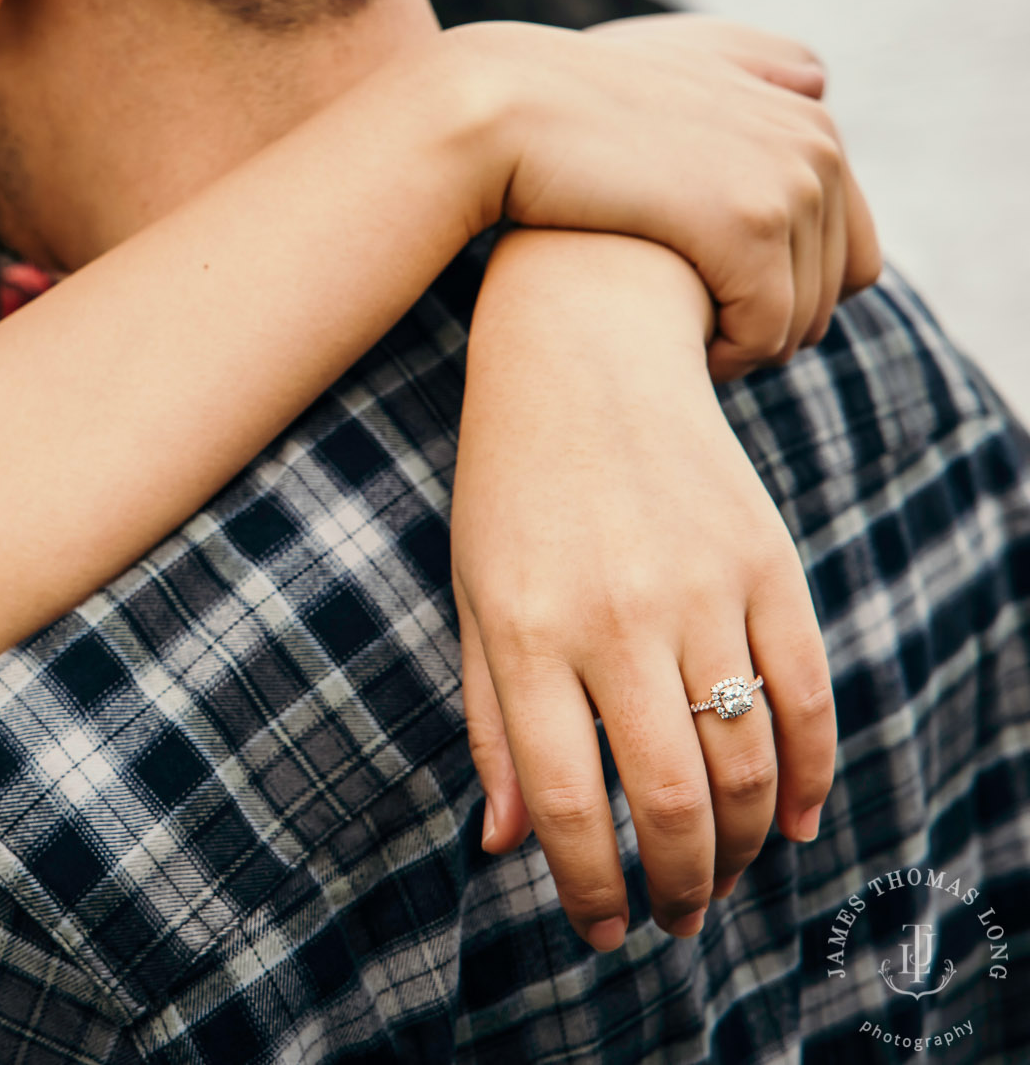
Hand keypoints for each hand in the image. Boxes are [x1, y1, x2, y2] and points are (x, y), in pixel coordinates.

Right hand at [445, 16, 882, 381]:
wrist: (506, 113)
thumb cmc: (573, 106)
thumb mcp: (678, 62)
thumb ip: (756, 68)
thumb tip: (817, 86)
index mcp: (810, 120)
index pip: (854, 252)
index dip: (791, 295)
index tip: (715, 303)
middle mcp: (817, 144)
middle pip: (834, 292)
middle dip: (768, 325)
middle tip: (689, 331)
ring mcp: (789, 182)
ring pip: (803, 319)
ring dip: (744, 346)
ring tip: (677, 340)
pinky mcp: (748, 225)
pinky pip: (766, 332)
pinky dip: (725, 358)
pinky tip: (675, 350)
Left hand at [452, 231, 835, 949]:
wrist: (585, 355)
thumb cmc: (508, 489)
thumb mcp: (472, 598)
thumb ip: (490, 721)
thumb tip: (504, 844)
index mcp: (525, 631)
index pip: (567, 800)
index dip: (589, 885)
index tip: (602, 927)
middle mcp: (615, 616)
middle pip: (673, 798)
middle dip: (679, 885)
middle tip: (672, 918)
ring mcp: (699, 586)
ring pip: (748, 760)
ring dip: (742, 846)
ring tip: (719, 877)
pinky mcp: (765, 561)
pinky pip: (807, 692)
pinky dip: (809, 773)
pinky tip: (789, 821)